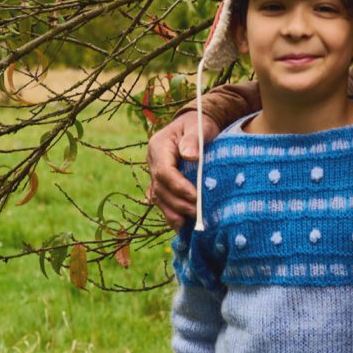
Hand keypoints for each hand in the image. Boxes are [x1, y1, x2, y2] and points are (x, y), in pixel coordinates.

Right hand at [144, 110, 218, 228]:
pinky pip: (163, 200)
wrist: (195, 125)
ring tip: (188, 226)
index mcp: (158, 147)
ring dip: (173, 213)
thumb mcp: (199, 126)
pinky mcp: (162, 183)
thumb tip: (190, 155)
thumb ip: (194, 139)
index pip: (164, 172)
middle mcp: (153, 162)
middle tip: (198, 213)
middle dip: (178, 203)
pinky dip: (171, 214)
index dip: (178, 187)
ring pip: (159, 198)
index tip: (196, 196)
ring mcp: (155, 173)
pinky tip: (181, 227)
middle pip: (160, 188)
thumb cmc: (199, 124)